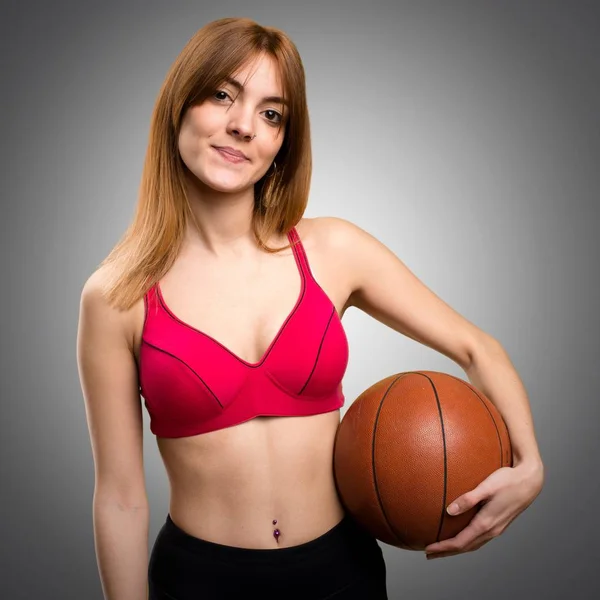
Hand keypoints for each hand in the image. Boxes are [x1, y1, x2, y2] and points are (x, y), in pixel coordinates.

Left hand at [424, 462, 543, 559]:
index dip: (443, 548)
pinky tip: (461, 536)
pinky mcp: (499, 524)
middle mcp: (492, 530)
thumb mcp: (487, 487)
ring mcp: (497, 528)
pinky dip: (466, 542)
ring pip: (473, 544)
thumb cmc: (508, 480)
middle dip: (446, 552)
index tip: (428, 550)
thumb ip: (468, 499)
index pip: (460, 542)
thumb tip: (449, 511)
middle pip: (465, 547)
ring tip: (441, 548)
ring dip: (456, 548)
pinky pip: (479, 539)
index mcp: (487, 523)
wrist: (530, 481)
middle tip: (429, 554)